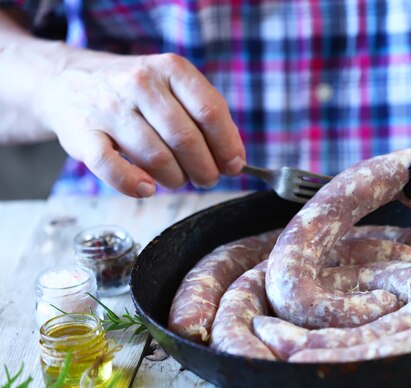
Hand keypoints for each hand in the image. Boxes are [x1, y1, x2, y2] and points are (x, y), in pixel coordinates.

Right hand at [38, 50, 244, 196]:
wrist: (69, 81)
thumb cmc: (135, 94)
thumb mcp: (172, 88)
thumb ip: (203, 116)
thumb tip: (233, 159)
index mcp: (171, 69)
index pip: (210, 111)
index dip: (227, 145)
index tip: (234, 166)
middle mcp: (141, 83)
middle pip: (186, 138)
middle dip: (205, 169)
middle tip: (206, 179)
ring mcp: (110, 108)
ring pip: (157, 156)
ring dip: (175, 179)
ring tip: (177, 179)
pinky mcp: (83, 134)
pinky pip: (112, 168)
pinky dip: (134, 185)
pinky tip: (147, 189)